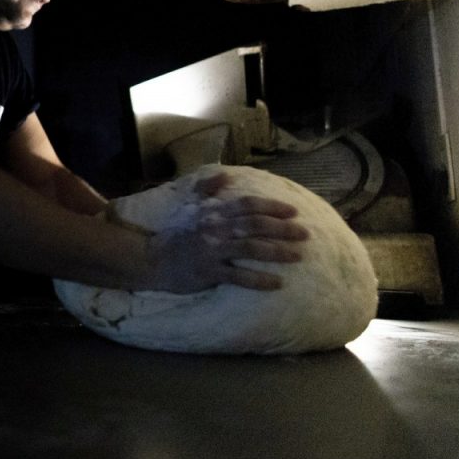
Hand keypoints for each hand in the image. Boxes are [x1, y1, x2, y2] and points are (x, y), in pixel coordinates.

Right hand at [142, 172, 308, 292]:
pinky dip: (259, 280)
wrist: (153, 259)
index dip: (272, 207)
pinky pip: (238, 277)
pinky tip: (277, 283)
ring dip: (277, 252)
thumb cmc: (176, 233)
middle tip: (305, 234)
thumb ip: (207, 188)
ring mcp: (212, 251)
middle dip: (283, 229)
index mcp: (213, 211)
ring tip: (298, 255)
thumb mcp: (188, 204)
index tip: (294, 211)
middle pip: (254, 225)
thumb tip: (226, 175)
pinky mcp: (209, 273)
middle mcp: (215, 228)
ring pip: (250, 249)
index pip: (247, 205)